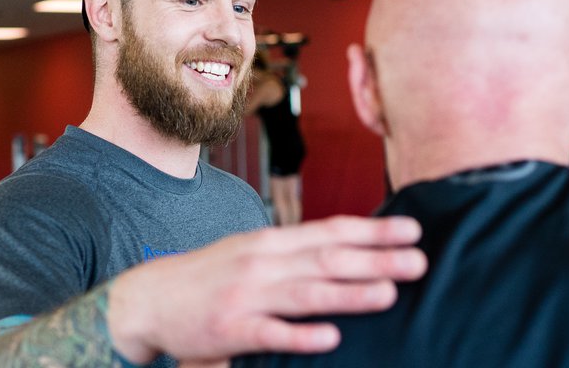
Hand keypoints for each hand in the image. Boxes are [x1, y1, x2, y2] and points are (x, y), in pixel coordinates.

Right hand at [107, 215, 425, 363]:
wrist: (149, 299)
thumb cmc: (209, 277)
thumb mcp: (251, 252)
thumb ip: (294, 251)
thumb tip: (344, 248)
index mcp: (270, 242)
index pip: (331, 231)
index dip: (373, 231)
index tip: (412, 229)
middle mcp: (262, 263)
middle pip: (327, 260)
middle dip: (376, 260)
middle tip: (419, 262)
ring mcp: (246, 297)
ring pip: (306, 294)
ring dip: (350, 294)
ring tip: (389, 295)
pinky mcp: (231, 330)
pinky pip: (271, 334)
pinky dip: (301, 335)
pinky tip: (331, 338)